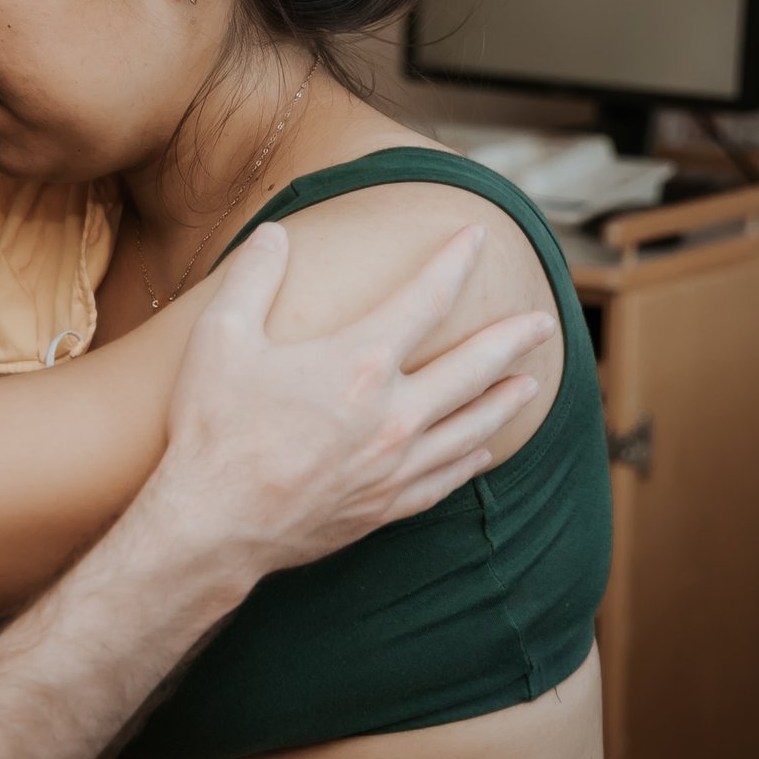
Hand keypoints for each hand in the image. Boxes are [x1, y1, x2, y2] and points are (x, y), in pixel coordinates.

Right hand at [130, 221, 553, 584]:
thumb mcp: (221, 338)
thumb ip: (253, 278)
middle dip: (512, 337)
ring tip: (530, 381)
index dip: (455, 262)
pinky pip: (445, 479)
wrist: (214, 525)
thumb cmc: (214, 428)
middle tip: (544, 321)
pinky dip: (470, 460)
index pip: (426, 298)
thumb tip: (275, 233)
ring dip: (504, 400)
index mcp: (359, 362)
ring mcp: (395, 464)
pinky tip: (483, 452)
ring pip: (470, 425)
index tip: (477, 237)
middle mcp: (393, 413)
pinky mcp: (386, 506)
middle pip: (472, 366)